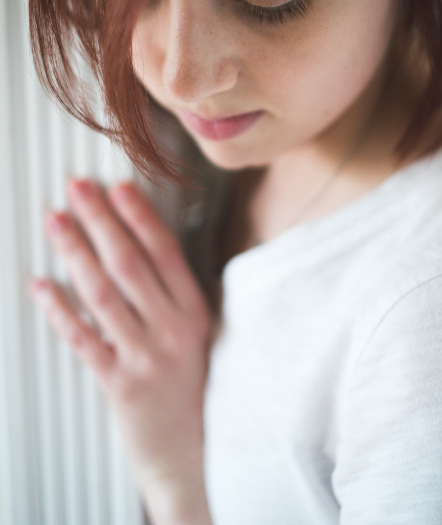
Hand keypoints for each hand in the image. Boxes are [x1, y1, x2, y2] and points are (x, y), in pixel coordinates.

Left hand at [29, 179, 214, 521]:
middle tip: (78, 188)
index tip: (119, 186)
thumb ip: (178, 293)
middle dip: (101, 221)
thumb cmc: (196, 384)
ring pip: (103, 295)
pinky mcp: (120, 384)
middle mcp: (173, 329)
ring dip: (76, 254)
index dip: (140, 216)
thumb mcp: (202, 333)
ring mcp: (146, 357)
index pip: (166, 252)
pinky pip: (84, 340)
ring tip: (56, 222)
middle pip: (130, 264)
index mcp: (196, 311)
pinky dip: (60, 311)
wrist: (193, 451)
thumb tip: (147, 243)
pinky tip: (42, 286)